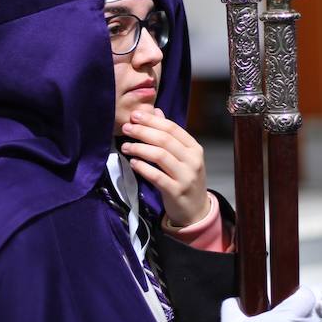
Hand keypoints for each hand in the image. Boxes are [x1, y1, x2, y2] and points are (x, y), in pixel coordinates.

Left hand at [119, 108, 209, 225]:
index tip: (134, 115)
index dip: (152, 120)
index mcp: (194, 148)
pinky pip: (156, 176)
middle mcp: (193, 160)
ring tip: (125, 146)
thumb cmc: (185, 179)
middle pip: (165, 140)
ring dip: (139, 148)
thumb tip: (157, 111)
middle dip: (142, 131)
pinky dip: (143, 168)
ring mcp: (186, 176)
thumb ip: (170, 135)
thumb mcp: (182, 156)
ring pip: (160, 156)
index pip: (172, 128)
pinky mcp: (176, 191)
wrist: (196, 210)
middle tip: (126, 128)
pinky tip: (133, 163)